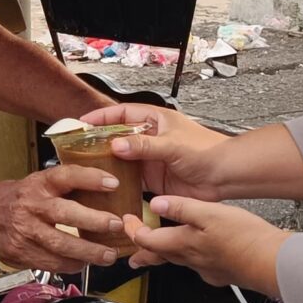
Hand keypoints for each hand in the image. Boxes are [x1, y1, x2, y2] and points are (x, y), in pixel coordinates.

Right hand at [0, 165, 130, 273]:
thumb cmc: (18, 198)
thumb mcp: (39, 183)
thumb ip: (66, 187)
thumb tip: (108, 190)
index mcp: (38, 184)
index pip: (65, 176)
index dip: (90, 178)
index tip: (113, 183)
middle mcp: (30, 207)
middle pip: (64, 214)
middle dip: (94, 221)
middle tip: (116, 225)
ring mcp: (24, 232)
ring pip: (60, 245)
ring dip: (88, 252)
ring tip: (107, 254)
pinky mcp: (21, 253)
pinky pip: (51, 263)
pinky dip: (71, 265)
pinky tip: (83, 263)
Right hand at [82, 104, 231, 200]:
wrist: (225, 176)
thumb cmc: (207, 151)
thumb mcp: (172, 145)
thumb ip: (144, 145)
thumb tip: (116, 145)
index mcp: (154, 120)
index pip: (120, 114)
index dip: (100, 118)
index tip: (81, 124)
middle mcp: (149, 139)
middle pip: (116, 137)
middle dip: (98, 142)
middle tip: (77, 149)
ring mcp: (150, 160)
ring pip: (121, 160)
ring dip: (106, 164)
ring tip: (86, 170)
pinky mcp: (153, 179)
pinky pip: (130, 180)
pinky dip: (118, 183)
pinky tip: (106, 188)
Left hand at [124, 198, 291, 297]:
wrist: (272, 262)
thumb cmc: (244, 237)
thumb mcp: (209, 213)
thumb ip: (181, 208)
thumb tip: (155, 203)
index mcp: (183, 244)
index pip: (146, 240)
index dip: (133, 230)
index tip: (127, 221)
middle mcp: (190, 260)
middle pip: (158, 256)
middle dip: (143, 253)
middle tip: (130, 256)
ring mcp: (206, 269)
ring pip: (177, 261)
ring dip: (164, 256)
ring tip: (157, 253)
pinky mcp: (220, 273)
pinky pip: (197, 265)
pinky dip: (188, 258)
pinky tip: (196, 254)